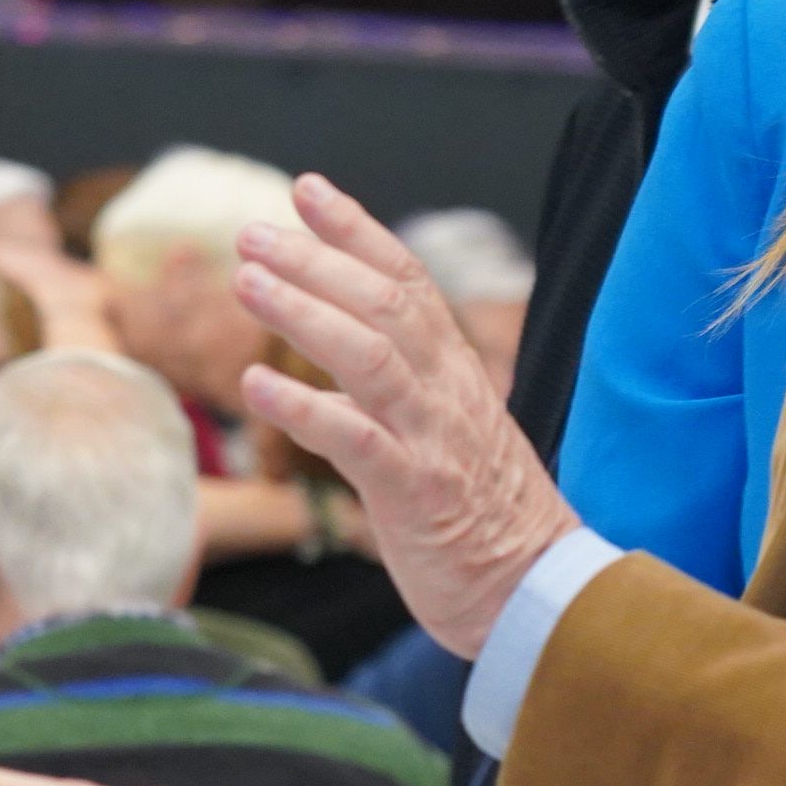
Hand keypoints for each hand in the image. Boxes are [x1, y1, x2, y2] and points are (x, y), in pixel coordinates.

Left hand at [233, 174, 575, 655]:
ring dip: (303, 312)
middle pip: (381, 304)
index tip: (306, 190)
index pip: (406, 281)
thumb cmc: (484, 521)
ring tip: (245, 282)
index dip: (356, 230)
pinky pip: (355, 439)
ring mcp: (432, 440)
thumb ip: (389, 404)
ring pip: (368, 355)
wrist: (540, 595)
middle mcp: (445, 393)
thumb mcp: (443, 441)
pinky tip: (255, 385)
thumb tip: (324, 388)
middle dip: (314, 260)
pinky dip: (302, 408)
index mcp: (453, 375)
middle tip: (249, 233)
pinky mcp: (414, 492)